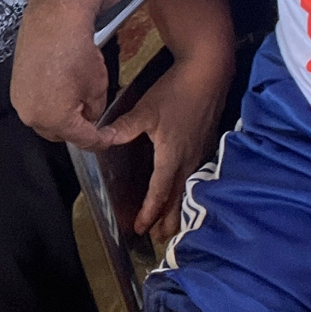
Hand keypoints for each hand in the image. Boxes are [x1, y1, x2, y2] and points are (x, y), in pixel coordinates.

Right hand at [11, 0, 109, 145]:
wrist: (52, 20)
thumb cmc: (74, 48)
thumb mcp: (98, 85)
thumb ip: (95, 110)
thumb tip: (90, 116)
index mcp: (55, 119)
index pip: (82, 139)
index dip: (100, 141)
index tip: (106, 139)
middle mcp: (32, 115)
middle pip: (60, 134)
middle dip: (77, 128)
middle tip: (92, 117)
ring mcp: (20, 102)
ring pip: (45, 121)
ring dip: (61, 117)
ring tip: (76, 99)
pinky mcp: (15, 89)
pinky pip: (34, 106)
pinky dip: (48, 103)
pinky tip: (60, 88)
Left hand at [98, 49, 232, 241]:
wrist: (209, 73)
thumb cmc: (176, 92)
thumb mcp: (145, 110)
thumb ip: (124, 129)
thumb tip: (101, 140)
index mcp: (171, 156)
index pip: (159, 192)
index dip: (149, 212)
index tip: (140, 228)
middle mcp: (188, 160)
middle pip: (177, 198)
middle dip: (167, 220)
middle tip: (159, 238)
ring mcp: (200, 153)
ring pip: (188, 188)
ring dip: (179, 208)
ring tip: (173, 225)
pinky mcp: (206, 144)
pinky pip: (195, 176)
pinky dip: (187, 191)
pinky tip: (185, 191)